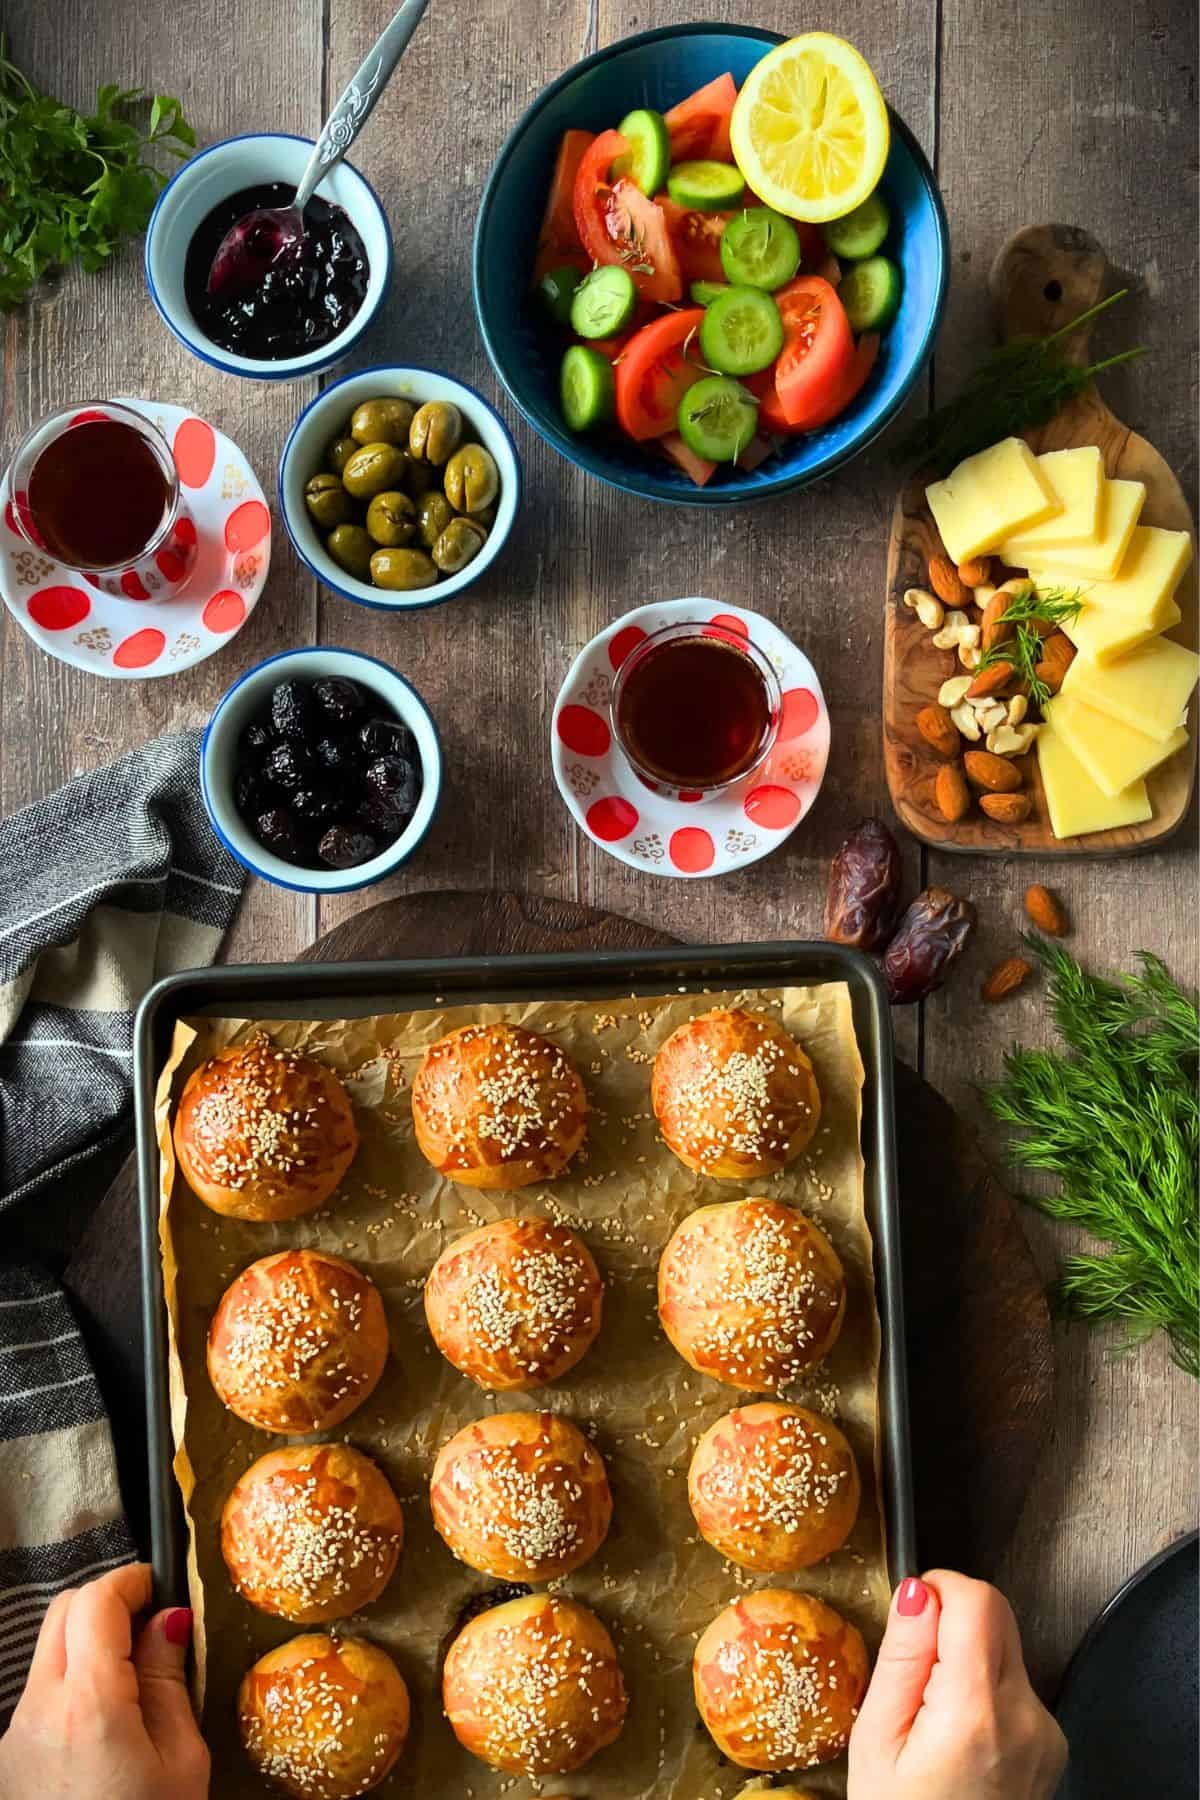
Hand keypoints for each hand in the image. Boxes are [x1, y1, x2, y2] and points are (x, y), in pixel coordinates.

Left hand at [0, 1564, 208, 1799]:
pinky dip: (71, 1682)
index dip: (131, 1580)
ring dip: (87, 1642)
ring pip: (47, 1652)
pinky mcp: (9, 1759)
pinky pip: (40, 1695)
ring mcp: (15, 1735)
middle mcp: (38, 1710)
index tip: (160, 1585)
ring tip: (134, 1676)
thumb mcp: (181, 1760)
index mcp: (87, 1704)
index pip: (96, 1601)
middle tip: (150, 1620)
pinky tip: (107, 1720)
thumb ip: (168, 1680)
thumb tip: (166, 1619)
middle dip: (106, 1601)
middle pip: (63, 1613)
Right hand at [849, 1569, 1066, 1799]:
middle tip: (914, 1669)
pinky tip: (960, 1731)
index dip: (939, 1588)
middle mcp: (1026, 1716)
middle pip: (998, 1614)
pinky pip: (1018, 1684)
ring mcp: (1046, 1732)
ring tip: (934, 1712)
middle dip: (952, 1619)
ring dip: (970, 1656)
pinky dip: (987, 1689)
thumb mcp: (876, 1738)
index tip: (912, 1614)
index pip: (977, 1599)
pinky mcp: (1053, 1743)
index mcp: (976, 1712)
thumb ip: (901, 1657)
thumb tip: (917, 1590)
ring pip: (1008, 1646)